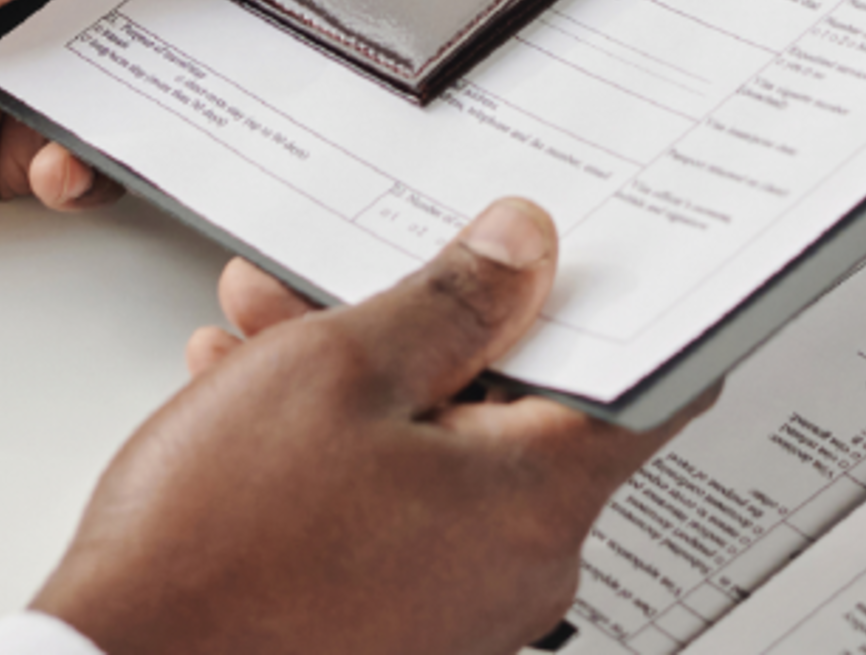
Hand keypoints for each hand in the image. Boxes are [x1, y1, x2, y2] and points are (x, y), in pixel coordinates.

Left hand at [0, 0, 294, 207]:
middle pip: (212, 0)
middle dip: (253, 21)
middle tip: (302, 39)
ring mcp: (61, 60)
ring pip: (170, 89)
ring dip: (192, 103)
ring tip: (210, 107)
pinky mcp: (24, 143)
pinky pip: (99, 163)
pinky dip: (94, 166)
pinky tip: (63, 153)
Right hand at [36, 199, 700, 654]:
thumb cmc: (216, 551)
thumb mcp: (336, 367)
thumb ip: (450, 298)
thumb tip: (525, 248)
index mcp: (537, 498)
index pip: (648, 382)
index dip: (622, 298)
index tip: (593, 247)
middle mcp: (518, 567)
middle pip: (522, 406)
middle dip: (441, 320)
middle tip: (375, 265)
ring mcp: (456, 606)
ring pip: (441, 447)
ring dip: (369, 372)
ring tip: (272, 321)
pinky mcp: (393, 624)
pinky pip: (397, 505)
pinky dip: (344, 443)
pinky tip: (256, 392)